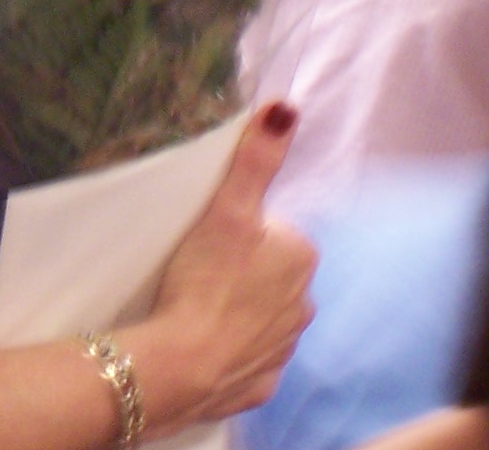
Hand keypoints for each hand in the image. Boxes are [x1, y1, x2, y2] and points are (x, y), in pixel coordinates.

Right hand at [120, 104, 316, 433]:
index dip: (238, 229)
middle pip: (269, 271)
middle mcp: (305, 302)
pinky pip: (248, 355)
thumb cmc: (205, 278)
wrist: (184, 364)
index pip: (271, 229)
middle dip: (242, 268)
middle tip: (198, 267)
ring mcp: (285, 346)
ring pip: (262, 314)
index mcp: (300, 256)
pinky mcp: (262, 382)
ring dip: (238, 308)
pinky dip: (231, 348)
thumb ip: (256, 159)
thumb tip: (286, 107)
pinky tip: (204, 340)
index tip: (208, 237)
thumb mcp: (227, 208)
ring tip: (197, 303)